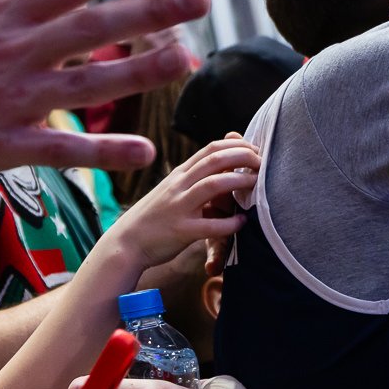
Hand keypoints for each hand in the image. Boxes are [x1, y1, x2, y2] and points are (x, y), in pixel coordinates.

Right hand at [0, 0, 208, 174]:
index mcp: (0, 7)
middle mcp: (13, 51)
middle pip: (99, 26)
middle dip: (156, 10)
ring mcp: (10, 101)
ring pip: (93, 84)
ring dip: (145, 72)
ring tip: (188, 59)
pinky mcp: (1, 145)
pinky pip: (63, 148)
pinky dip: (104, 150)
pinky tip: (144, 148)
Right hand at [108, 136, 257, 269]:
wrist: (125, 243)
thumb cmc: (154, 217)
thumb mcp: (171, 189)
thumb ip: (194, 175)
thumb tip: (217, 161)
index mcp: (180, 175)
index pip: (211, 148)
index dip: (237, 146)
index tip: (255, 151)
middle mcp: (179, 185)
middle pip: (216, 159)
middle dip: (244, 156)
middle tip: (263, 163)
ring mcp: (179, 207)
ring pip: (214, 185)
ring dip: (240, 181)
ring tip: (257, 184)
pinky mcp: (181, 231)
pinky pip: (210, 225)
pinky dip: (230, 223)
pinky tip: (243, 223)